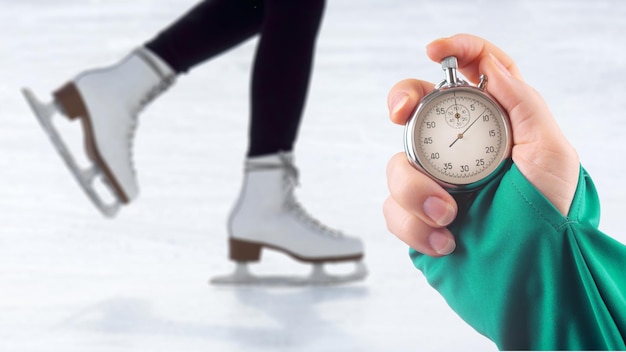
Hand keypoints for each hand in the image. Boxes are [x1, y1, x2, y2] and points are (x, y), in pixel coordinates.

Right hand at [383, 34, 579, 256]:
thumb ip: (523, 104)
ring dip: (416, 190)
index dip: (453, 51)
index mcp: (494, 123)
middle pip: (415, 106)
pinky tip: (445, 241)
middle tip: (401, 115)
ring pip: (397, 165)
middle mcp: (458, 146)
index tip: (434, 52)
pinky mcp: (418, 214)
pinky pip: (394, 210)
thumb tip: (489, 67)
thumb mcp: (551, 153)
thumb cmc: (549, 213)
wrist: (531, 272)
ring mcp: (434, 180)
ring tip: (448, 215)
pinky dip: (415, 226)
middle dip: (400, 102)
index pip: (471, 72)